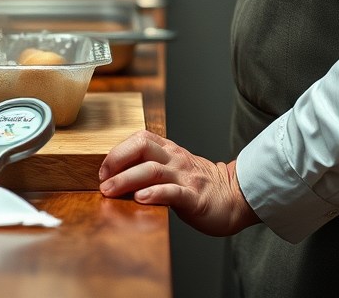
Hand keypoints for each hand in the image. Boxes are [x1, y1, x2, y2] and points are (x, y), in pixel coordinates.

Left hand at [98, 130, 260, 236]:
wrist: (236, 197)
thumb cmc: (200, 185)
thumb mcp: (175, 168)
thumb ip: (152, 167)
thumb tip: (118, 176)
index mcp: (169, 151)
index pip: (139, 139)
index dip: (117, 151)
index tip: (103, 170)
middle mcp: (175, 159)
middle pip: (141, 147)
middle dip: (116, 161)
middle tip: (102, 180)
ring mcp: (185, 177)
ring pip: (152, 169)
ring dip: (127, 179)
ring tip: (110, 190)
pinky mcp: (195, 198)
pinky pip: (173, 192)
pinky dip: (155, 193)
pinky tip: (141, 199)